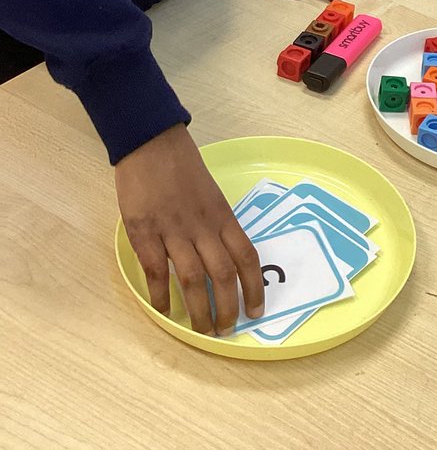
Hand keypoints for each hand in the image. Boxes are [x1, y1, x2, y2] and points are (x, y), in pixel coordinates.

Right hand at [115, 124, 263, 334]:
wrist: (151, 142)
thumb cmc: (183, 166)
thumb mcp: (211, 194)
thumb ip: (217, 224)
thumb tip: (224, 259)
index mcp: (222, 215)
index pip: (247, 256)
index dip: (254, 287)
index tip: (256, 311)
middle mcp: (202, 226)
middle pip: (223, 274)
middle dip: (227, 307)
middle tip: (226, 329)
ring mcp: (173, 229)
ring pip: (192, 278)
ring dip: (199, 309)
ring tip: (201, 329)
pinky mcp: (144, 231)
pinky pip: (156, 270)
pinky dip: (161, 294)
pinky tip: (163, 310)